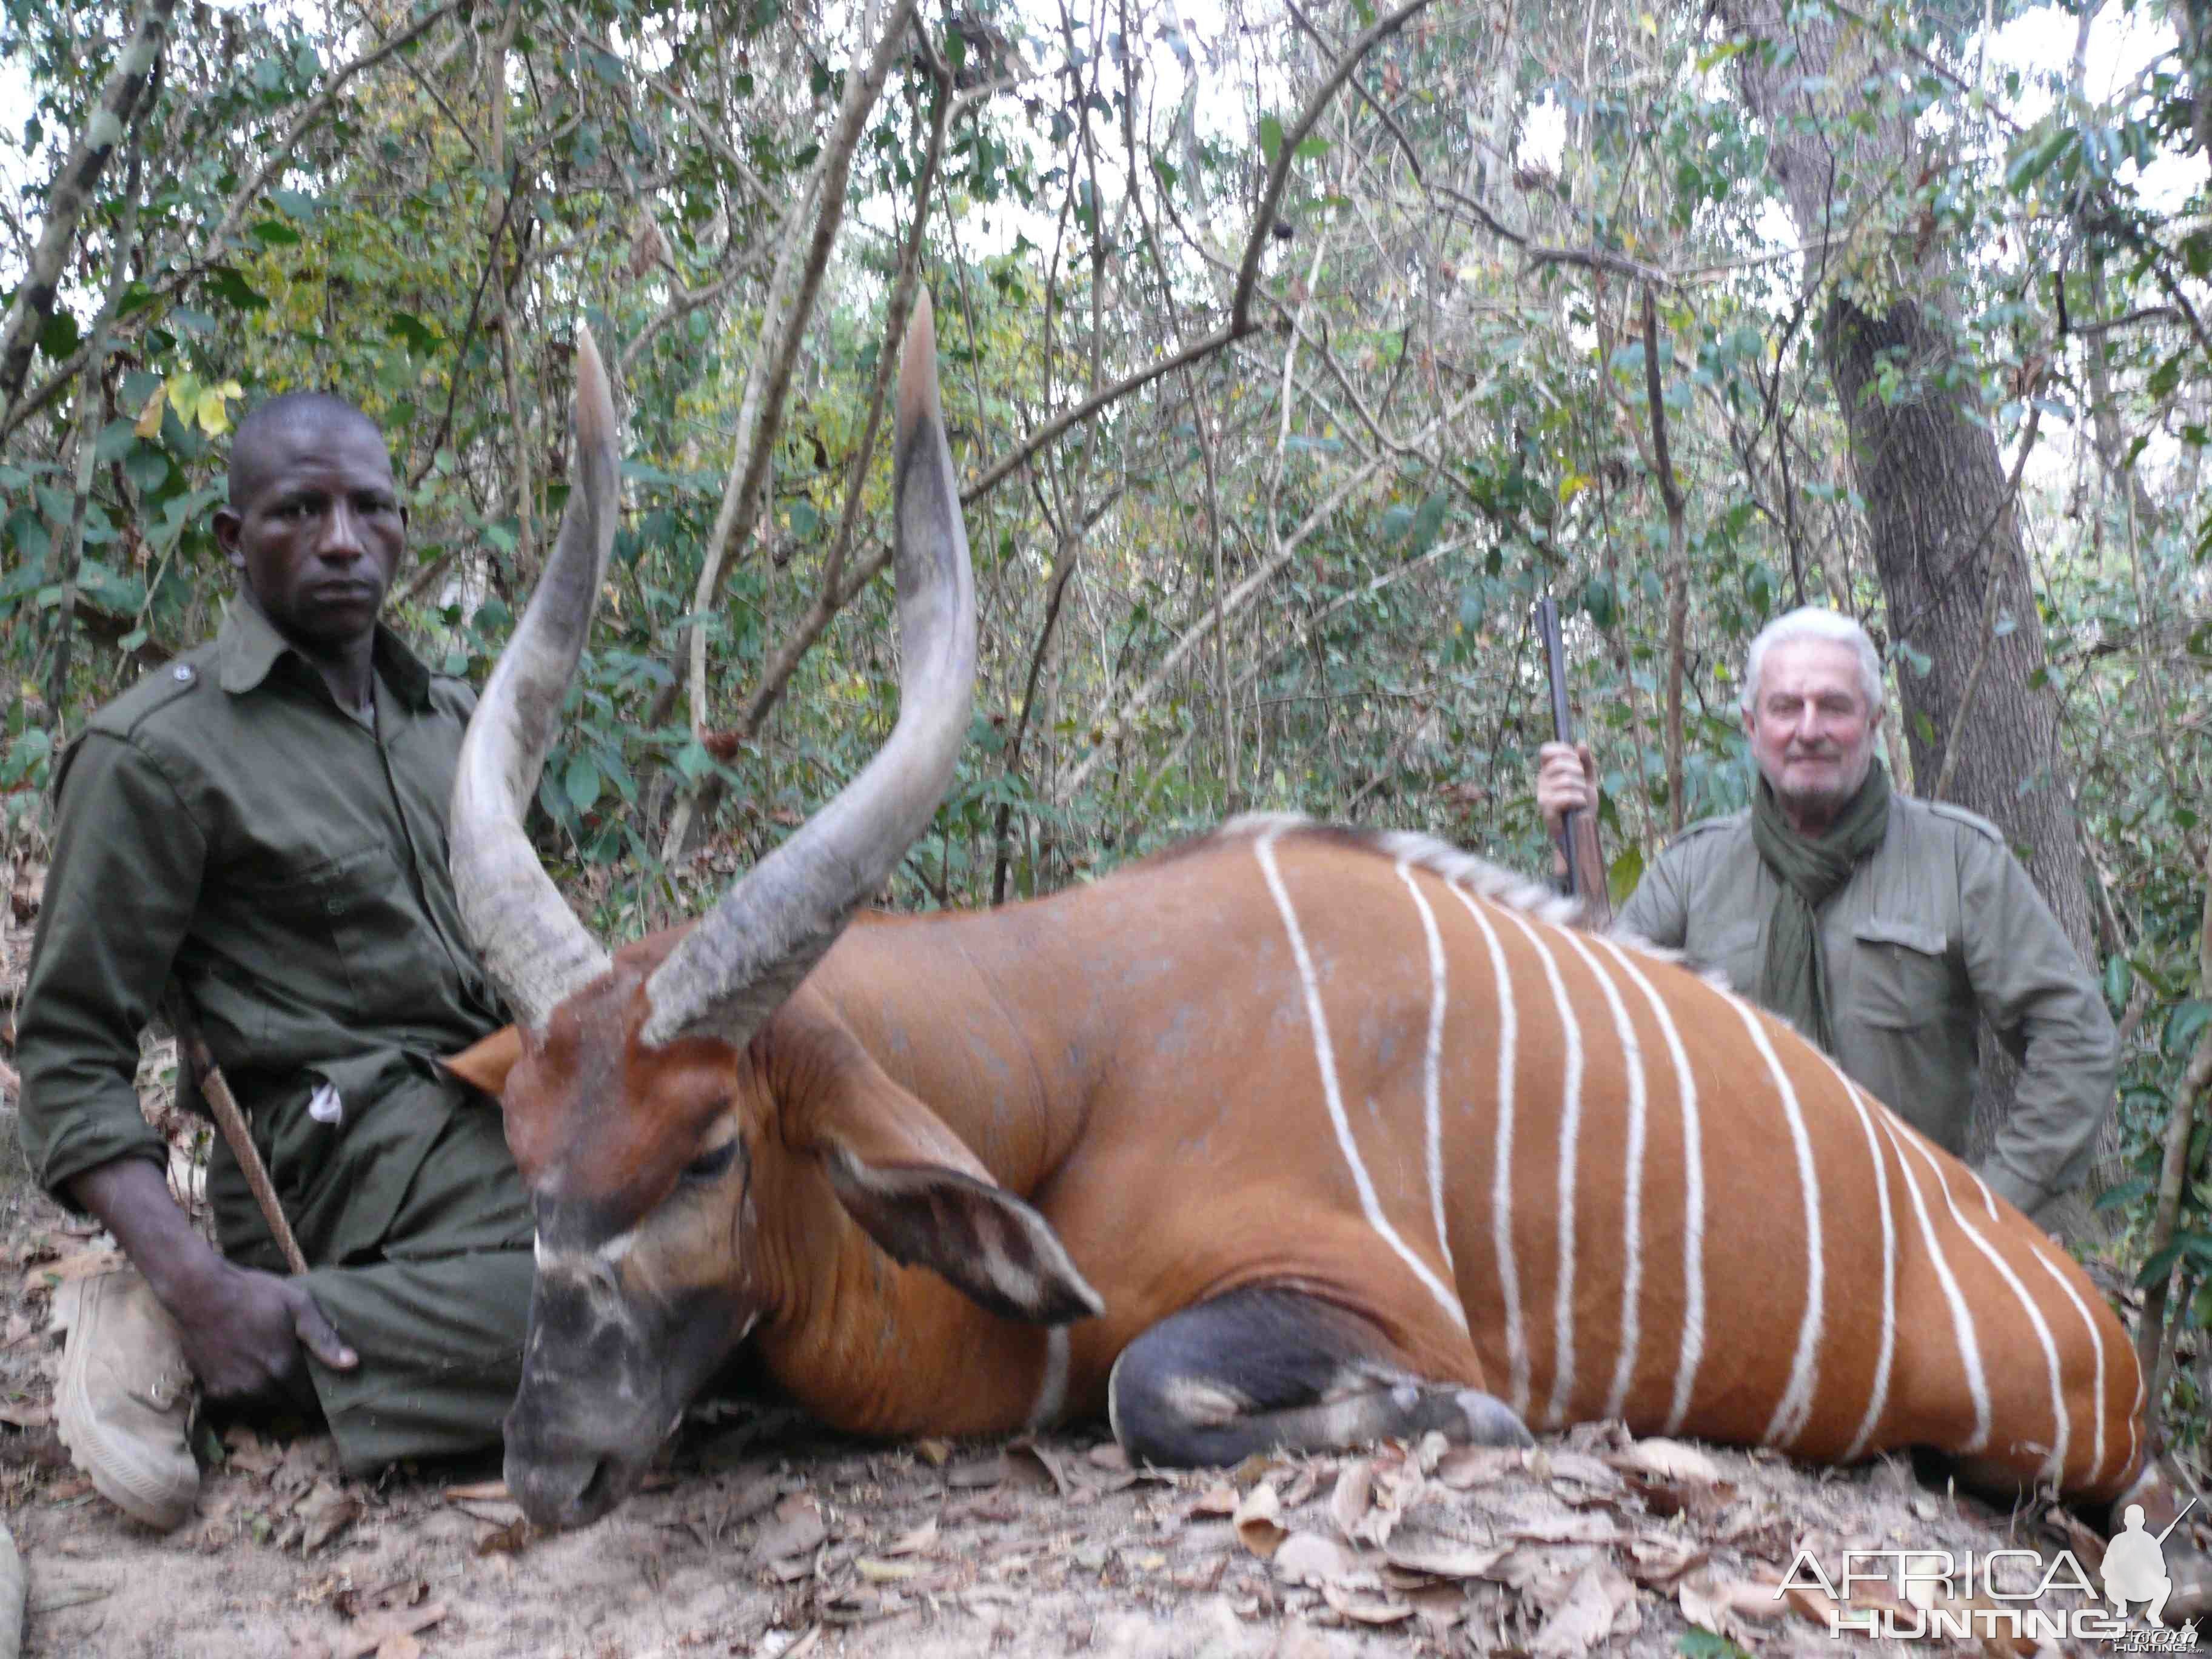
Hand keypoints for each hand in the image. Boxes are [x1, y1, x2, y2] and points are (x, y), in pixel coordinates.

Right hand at [169, 1260, 356, 1400]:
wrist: (199, 1293)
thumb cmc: (254, 1294)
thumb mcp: (298, 1305)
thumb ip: (324, 1338)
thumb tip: (352, 1364)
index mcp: (283, 1368)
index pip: (309, 1400)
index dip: (318, 1396)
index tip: (322, 1387)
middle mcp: (259, 1387)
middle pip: (288, 1404)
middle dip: (297, 1395)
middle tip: (299, 1376)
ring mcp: (233, 1391)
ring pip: (263, 1405)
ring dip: (272, 1394)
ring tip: (274, 1370)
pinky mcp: (212, 1390)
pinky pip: (238, 1400)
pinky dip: (246, 1391)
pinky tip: (248, 1369)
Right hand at [1536, 742, 1596, 833]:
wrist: (1580, 830)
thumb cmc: (1582, 804)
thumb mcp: (1587, 779)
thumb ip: (1585, 762)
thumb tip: (1581, 744)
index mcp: (1548, 771)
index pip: (1546, 750)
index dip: (1563, 750)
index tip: (1576, 760)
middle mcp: (1542, 781)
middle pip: (1559, 763)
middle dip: (1577, 771)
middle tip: (1582, 783)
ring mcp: (1543, 795)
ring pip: (1566, 780)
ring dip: (1581, 788)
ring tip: (1581, 797)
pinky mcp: (1547, 809)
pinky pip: (1565, 796)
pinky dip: (1578, 799)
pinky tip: (1580, 804)